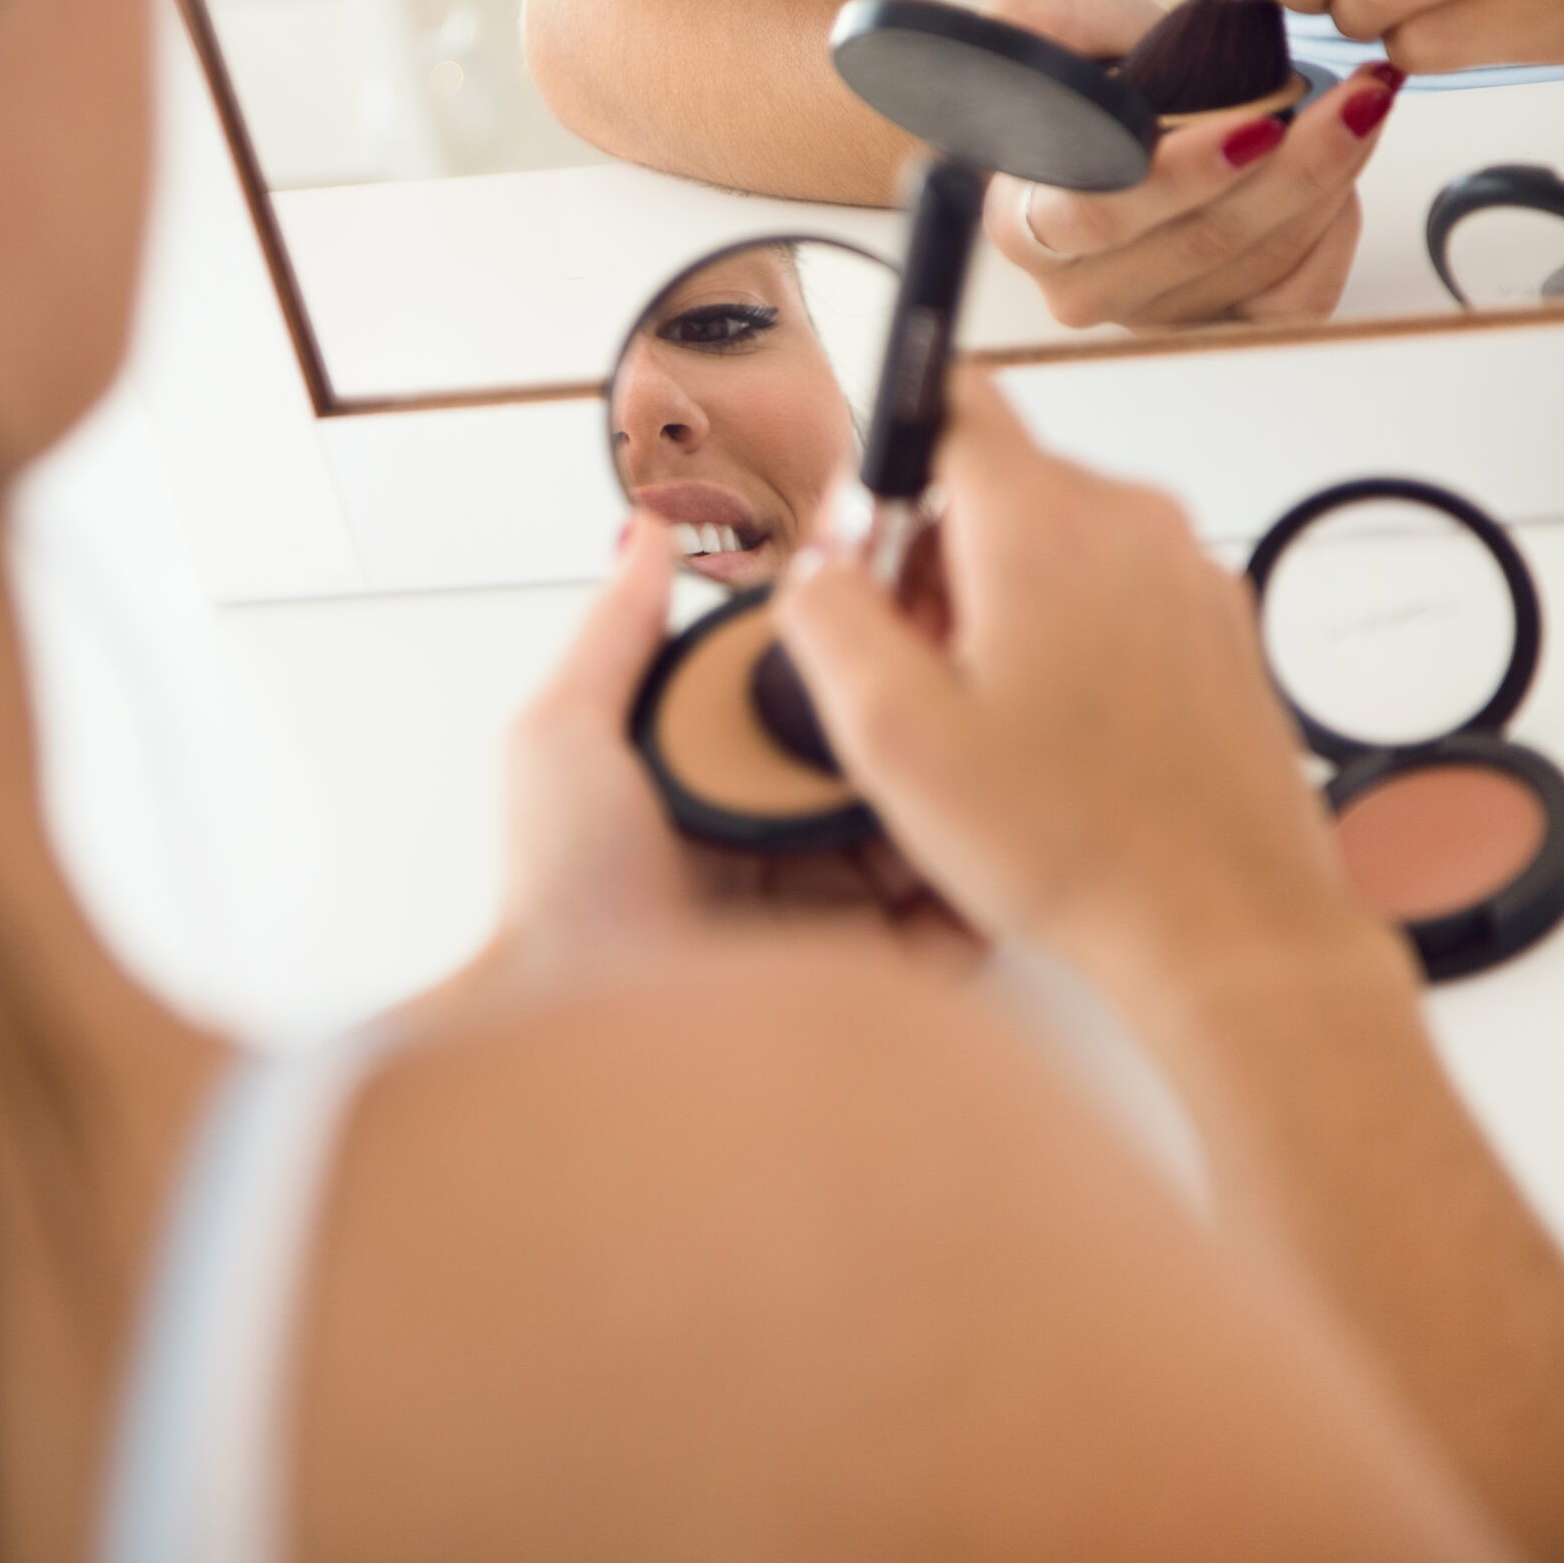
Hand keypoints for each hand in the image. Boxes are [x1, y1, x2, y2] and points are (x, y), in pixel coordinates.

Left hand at [500, 512, 972, 971]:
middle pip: (884, 764)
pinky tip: (1000, 823)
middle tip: (968, 657)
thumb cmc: (563, 893)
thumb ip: (619, 629)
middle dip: (928, 711)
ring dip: (962, 783)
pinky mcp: (883, 981)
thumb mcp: (565, 735)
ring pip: (932, 833)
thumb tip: (649, 532)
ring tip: (994, 725)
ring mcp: (842, 915)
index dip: (859, 656)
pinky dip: (987, 876)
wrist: (588, 1029)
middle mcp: (787, 850)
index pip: (815, 707)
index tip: (903, 602)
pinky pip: (960, 921)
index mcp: (724, 794)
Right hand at [776, 372, 1377, 1005]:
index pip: (951, 399)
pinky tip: (1061, 737)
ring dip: (1004, 602)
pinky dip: (1071, 636)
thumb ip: (826, 616)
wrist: (1228, 930)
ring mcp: (1185, 570)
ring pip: (1054, 537)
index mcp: (1043, 523)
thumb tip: (819, 561)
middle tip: (925, 672)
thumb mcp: (893, 736)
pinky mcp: (1217, 623)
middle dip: (938, 558)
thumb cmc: (1077, 846)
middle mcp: (1128, 520)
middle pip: (995, 481)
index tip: (874, 545)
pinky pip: (1113, 588)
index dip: (890, 463)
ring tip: (998, 720)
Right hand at [983, 0, 1396, 328]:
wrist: (1128, 149)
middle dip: (1296, 167)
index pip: (1098, 214)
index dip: (1184, 173)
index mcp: (1027, 222)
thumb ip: (1046, 25)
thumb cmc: (1103, 104)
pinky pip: (1296, 300)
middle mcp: (1085, 286)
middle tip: (1352, 100)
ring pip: (1259, 264)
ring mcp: (1154, 317)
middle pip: (1201, 242)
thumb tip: (1042, 34)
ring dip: (1327, 183)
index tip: (1255, 125)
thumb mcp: (1066, 42)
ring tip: (1360, 110)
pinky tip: (1340, 180)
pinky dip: (1333, 234)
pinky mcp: (1216, 331)